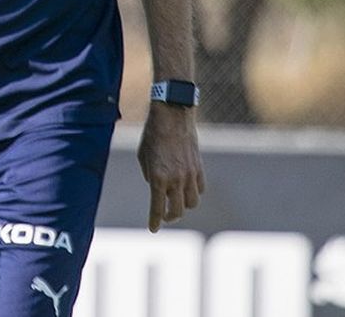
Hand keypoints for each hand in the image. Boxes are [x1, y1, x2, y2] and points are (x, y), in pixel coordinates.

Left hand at [137, 103, 204, 231]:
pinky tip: (186, 189)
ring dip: (183, 205)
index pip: (157, 208)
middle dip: (169, 217)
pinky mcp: (199, 167)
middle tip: (164, 216)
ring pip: (192, 203)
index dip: (155, 221)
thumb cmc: (153, 134)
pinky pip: (200, 188)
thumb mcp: (143, 157)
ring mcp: (190, 174)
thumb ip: (150, 175)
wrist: (172, 115)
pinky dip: (193, 192)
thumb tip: (157, 188)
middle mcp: (176, 179)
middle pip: (178, 211)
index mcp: (158, 178)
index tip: (153, 229)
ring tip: (175, 201)